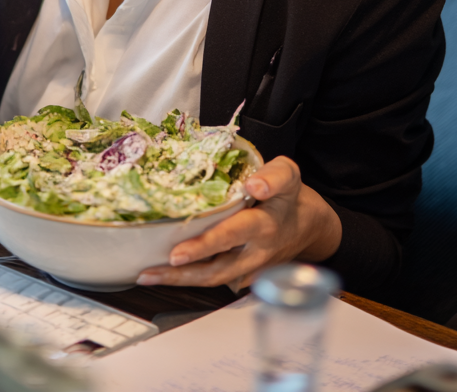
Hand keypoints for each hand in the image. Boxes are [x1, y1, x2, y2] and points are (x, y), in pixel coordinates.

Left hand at [136, 157, 341, 292]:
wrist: (310, 228)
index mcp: (265, 225)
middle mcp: (256, 252)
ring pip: (213, 279)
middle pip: (218, 267)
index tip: (178, 253)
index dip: (207, 243)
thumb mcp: (289, 175)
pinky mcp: (243, 277)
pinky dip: (189, 279)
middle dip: (186, 269)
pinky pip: (215, 280)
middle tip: (156, 267)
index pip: (234, 234)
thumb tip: (253, 185)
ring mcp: (249, 270)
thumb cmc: (290, 197)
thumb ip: (273, 176)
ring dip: (180, 280)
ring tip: (146, 275)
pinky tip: (163, 273)